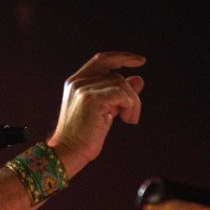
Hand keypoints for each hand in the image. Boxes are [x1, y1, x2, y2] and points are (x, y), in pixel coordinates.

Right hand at [47, 51, 144, 175]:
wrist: (69, 152)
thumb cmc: (85, 136)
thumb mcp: (105, 110)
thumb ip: (119, 94)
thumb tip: (139, 79)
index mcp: (76, 82)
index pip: (102, 60)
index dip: (122, 57)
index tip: (140, 61)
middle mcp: (77, 82)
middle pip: (116, 75)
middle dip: (130, 94)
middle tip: (132, 115)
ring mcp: (83, 89)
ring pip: (121, 84)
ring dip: (132, 103)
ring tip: (129, 119)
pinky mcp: (91, 99)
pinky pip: (122, 94)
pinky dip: (131, 106)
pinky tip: (128, 120)